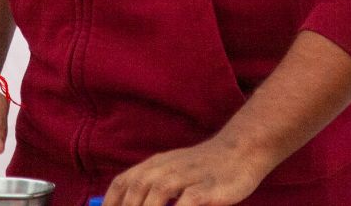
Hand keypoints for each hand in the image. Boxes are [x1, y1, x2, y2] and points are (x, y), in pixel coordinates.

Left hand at [102, 134, 271, 205]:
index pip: (122, 183)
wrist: (240, 150)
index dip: (110, 202)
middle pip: (136, 189)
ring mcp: (187, 176)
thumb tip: (130, 202)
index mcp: (154, 165)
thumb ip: (151, 187)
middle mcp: (166, 168)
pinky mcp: (207, 188)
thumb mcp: (173, 170)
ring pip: (157, 193)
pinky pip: (188, 201)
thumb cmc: (203, 168)